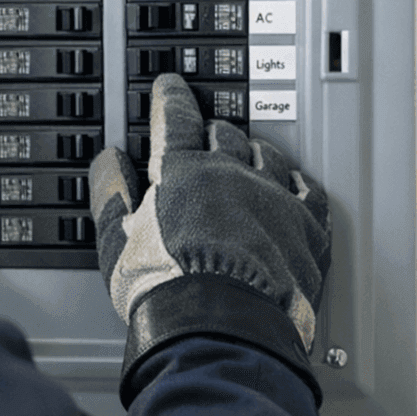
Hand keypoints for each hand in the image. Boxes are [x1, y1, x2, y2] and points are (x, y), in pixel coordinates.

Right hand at [89, 74, 330, 350]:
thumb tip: (108, 163)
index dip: (170, 98)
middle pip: (225, 132)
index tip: (169, 87)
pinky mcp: (306, 228)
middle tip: (205, 133)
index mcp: (183, 171)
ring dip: (254, 151)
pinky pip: (308, 190)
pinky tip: (293, 186)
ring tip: (248, 156)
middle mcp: (232, 174)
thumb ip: (111, 195)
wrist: (223, 328)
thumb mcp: (116, 243)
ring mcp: (273, 198)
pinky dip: (297, 183)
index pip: (176, 117)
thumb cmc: (169, 292)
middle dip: (212, 129)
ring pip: (268, 154)